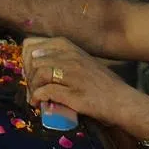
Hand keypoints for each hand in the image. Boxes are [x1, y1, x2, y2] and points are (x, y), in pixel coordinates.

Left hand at [21, 36, 142, 128]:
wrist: (124, 102)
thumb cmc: (101, 83)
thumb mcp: (79, 60)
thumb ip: (60, 57)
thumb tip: (33, 62)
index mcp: (67, 45)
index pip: (31, 45)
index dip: (25, 59)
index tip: (28, 71)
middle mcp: (68, 56)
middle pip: (32, 61)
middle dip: (27, 75)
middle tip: (30, 87)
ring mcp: (71, 73)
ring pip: (38, 74)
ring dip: (31, 87)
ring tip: (34, 97)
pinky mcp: (73, 93)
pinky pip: (46, 91)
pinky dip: (37, 97)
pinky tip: (37, 103)